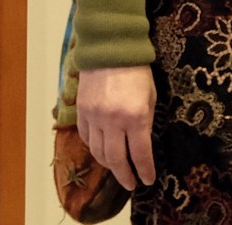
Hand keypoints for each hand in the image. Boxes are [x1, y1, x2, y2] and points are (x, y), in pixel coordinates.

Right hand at [75, 65, 156, 189]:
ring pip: (98, 151)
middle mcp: (112, 120)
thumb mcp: (150, 97)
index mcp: (135, 117)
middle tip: (131, 184)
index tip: (148, 180)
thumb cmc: (137, 71)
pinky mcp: (81, 110)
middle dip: (125, 176)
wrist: (110, 47)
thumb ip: (145, 122)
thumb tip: (140, 145)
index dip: (145, 171)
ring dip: (108, 165)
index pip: (140, 154)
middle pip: (116, 159)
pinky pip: (85, 136)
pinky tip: (100, 149)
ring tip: (116, 169)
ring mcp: (94, 115)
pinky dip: (93, 147)